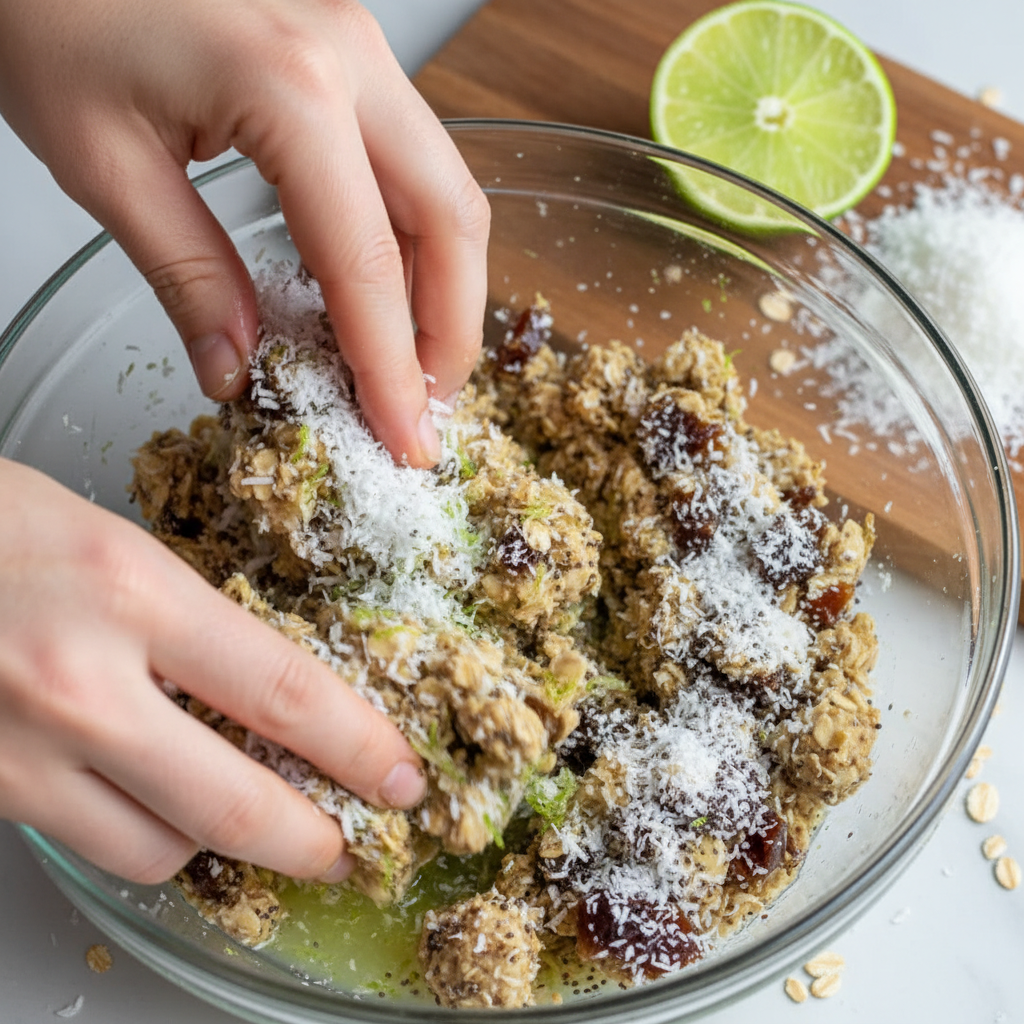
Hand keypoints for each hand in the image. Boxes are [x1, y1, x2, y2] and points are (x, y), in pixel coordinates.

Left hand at [0, 0, 489, 466]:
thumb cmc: (47, 5)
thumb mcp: (103, 162)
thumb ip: (187, 275)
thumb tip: (238, 369)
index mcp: (289, 88)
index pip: (367, 262)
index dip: (392, 367)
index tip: (404, 438)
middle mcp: (350, 59)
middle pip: (451, 219)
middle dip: (451, 330)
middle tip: (425, 406)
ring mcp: (358, 48)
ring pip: (446, 187)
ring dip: (441, 286)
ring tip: (410, 362)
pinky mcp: (348, 51)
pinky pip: (412, 159)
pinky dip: (410, 238)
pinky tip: (380, 288)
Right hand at [0, 459, 425, 882]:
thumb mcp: (112, 542)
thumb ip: (187, 618)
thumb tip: (262, 688)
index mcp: (132, 592)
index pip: (284, 691)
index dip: (360, 747)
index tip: (401, 778)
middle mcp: (79, 684)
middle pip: (234, 806)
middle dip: (313, 841)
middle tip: (349, 848)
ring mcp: (20, 751)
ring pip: (159, 849)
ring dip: (218, 841)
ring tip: (241, 812)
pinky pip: (90, 845)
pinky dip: (141, 836)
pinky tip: (158, 804)